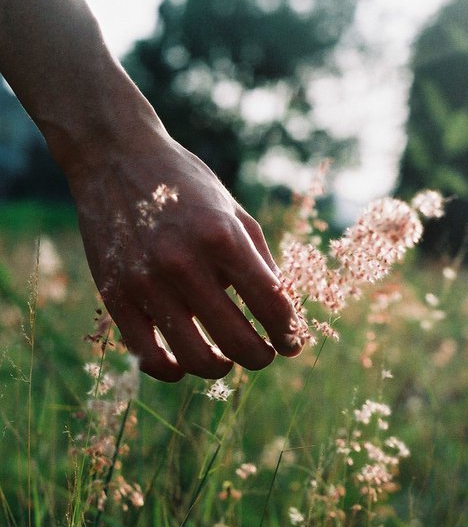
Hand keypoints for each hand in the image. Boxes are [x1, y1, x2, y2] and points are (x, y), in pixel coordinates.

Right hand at [69, 131, 305, 380]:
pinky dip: (174, 370)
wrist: (115, 157)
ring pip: (195, 358)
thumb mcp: (234, 213)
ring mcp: (146, 282)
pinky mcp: (115, 295)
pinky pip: (148, 356)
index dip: (289, 334)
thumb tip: (282, 312)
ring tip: (226, 360)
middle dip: (260, 357)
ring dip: (220, 368)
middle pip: (238, 341)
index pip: (272, 306)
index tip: (292, 344)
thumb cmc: (186, 185)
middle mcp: (184, 262)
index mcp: (222, 238)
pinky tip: (185, 363)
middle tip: (263, 355)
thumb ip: (260, 262)